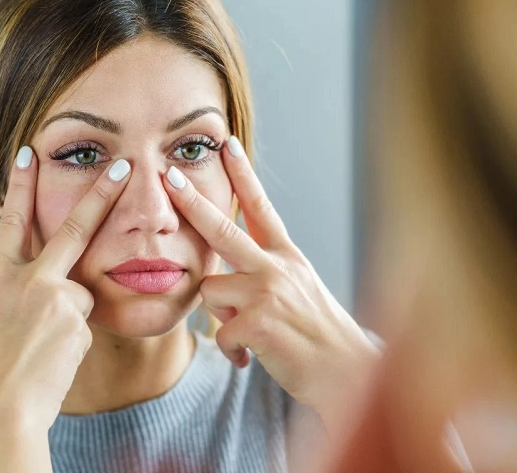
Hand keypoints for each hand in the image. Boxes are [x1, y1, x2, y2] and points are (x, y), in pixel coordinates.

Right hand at [0, 147, 130, 431]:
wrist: (3, 413)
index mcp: (0, 280)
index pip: (12, 222)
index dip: (20, 185)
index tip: (31, 153)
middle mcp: (32, 282)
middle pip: (73, 228)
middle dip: (100, 194)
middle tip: (124, 166)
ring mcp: (60, 300)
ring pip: (80, 292)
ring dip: (68, 312)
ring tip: (42, 345)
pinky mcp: (81, 322)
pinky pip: (85, 321)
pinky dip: (74, 334)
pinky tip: (54, 355)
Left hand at [163, 137, 380, 423]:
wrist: (346, 372)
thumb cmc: (317, 332)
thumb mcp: (298, 289)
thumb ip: (264, 273)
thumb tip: (219, 276)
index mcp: (287, 256)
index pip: (261, 207)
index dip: (243, 174)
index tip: (228, 145)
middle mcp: (277, 267)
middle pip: (223, 229)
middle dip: (192, 202)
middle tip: (169, 178)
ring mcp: (267, 293)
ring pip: (210, 289)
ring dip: (221, 313)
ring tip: (250, 331)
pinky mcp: (258, 323)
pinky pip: (220, 332)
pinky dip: (231, 350)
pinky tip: (252, 357)